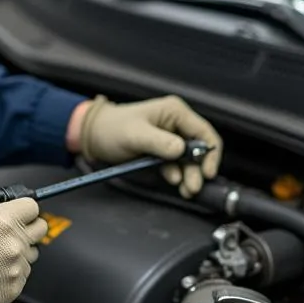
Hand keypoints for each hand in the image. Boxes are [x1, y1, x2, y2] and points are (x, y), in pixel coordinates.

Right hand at [0, 180, 47, 302]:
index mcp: (2, 221)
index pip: (32, 206)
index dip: (21, 206)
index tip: (12, 210)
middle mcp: (15, 244)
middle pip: (40, 229)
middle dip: (27, 226)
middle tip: (7, 230)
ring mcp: (16, 268)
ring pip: (32, 254)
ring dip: (19, 250)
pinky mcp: (13, 289)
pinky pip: (22, 275)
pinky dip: (11, 271)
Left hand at [76, 94, 221, 196]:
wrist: (93, 136)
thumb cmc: (112, 128)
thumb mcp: (135, 135)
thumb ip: (159, 142)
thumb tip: (181, 150)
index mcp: (175, 112)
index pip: (204, 132)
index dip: (210, 153)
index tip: (207, 172)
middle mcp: (176, 124)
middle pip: (199, 149)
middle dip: (197, 169)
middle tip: (192, 187)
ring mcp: (170, 139)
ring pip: (189, 160)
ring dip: (189, 175)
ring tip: (186, 190)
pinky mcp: (162, 152)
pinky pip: (176, 166)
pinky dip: (178, 176)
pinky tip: (174, 183)